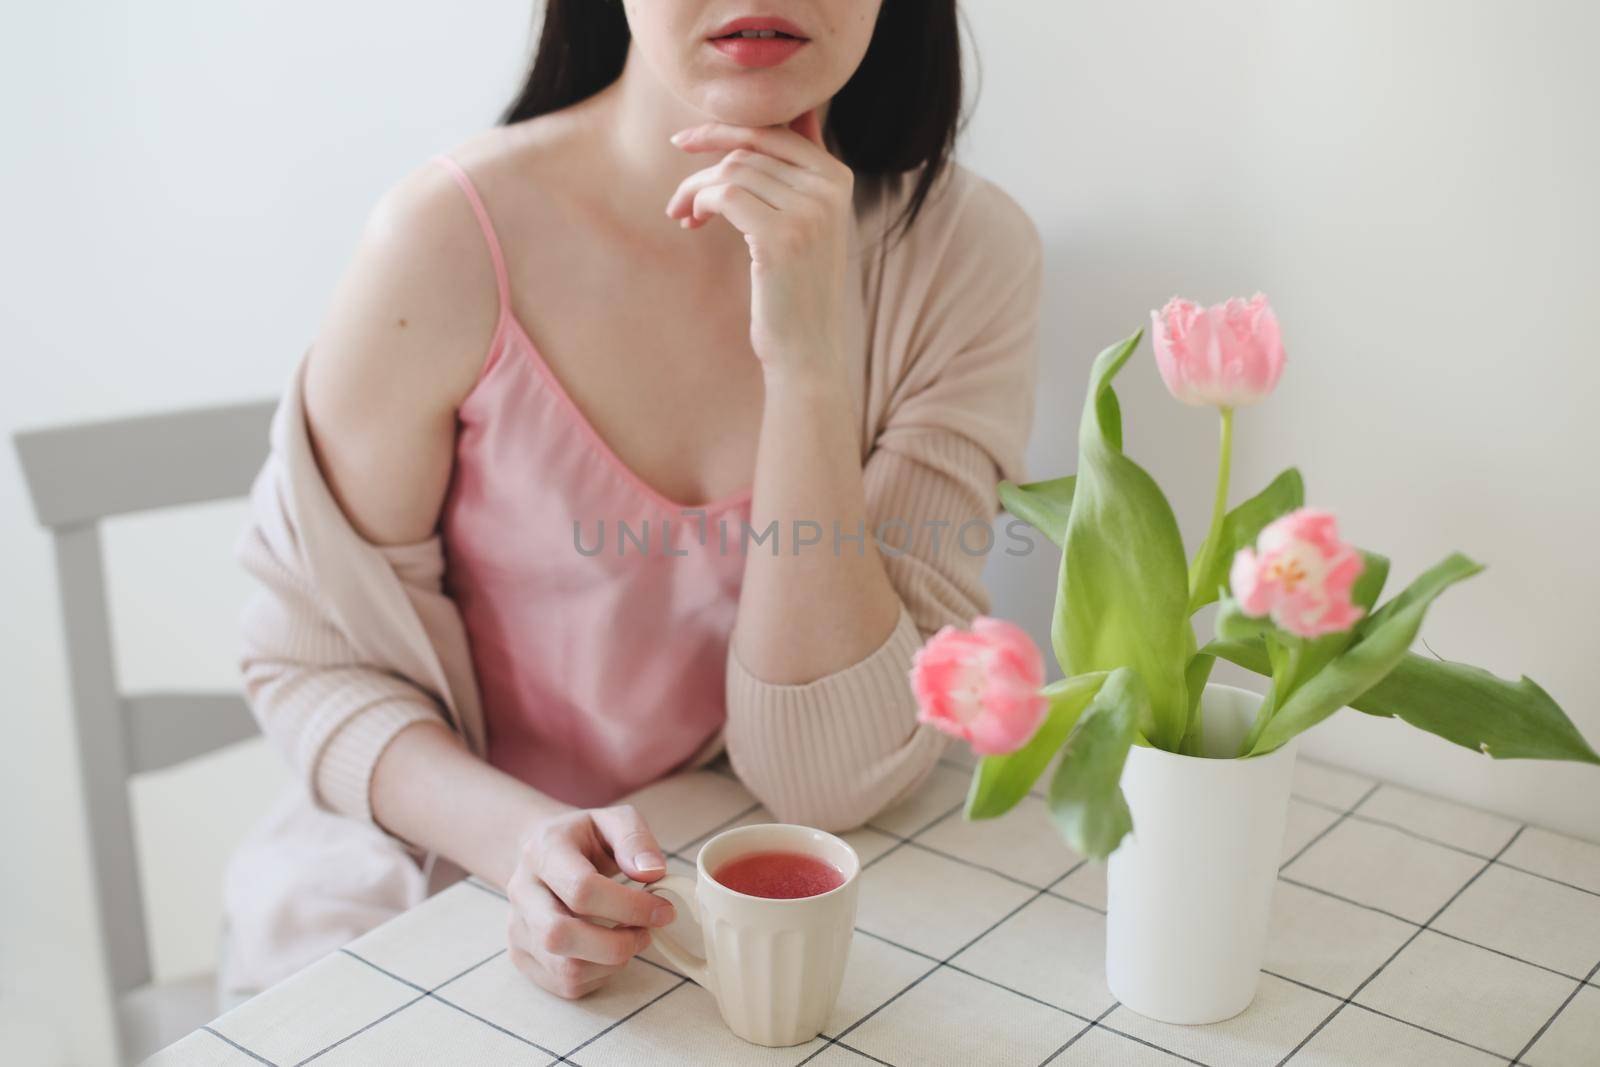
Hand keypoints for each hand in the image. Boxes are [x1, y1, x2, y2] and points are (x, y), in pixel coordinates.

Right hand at [506, 804, 674, 998]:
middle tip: (647, 931)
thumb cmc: (584, 838)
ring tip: (631, 938)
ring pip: (564, 969)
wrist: (542, 852)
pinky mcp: (522, 956)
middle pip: (560, 936)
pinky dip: (599, 975)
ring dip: (611, 963)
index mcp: (543, 851)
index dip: (630, 906)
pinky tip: (609, 951)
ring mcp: (517, 928)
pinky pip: (565, 984)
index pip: (581, 889)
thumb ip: (635, 839)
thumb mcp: (613, 821)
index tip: (663, 909)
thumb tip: (652, 872)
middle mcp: (522, 891)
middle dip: (617, 944)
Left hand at [667, 109, 851, 383]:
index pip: (776, 129)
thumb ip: (795, 174)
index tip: (687, 140)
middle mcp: (830, 189)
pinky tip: (691, 222)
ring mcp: (809, 211)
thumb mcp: (805, 222)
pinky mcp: (781, 236)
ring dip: (696, 189)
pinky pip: (725, 194)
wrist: (806, 349)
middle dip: (705, 159)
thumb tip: (782, 118)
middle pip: (751, 147)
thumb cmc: (796, 288)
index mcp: (839, 178)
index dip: (726, 128)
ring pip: (732, 171)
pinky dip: (699, 203)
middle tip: (676, 183)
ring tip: (683, 215)